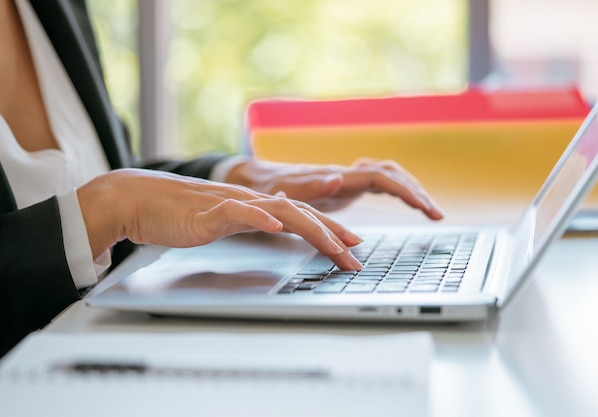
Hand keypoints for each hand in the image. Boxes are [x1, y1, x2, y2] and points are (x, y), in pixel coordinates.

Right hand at [77, 169, 362, 269]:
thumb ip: (250, 220)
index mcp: (255, 206)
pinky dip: (261, 219)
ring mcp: (231, 205)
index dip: (329, 230)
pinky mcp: (209, 212)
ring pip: (281, 213)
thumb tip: (274, 225)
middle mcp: (250, 202)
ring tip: (334, 246)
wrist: (138, 200)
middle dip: (333, 235)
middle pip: (301, 214)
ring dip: (311, 229)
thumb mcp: (223, 219)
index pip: (301, 217)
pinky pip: (240, 213)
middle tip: (356, 255)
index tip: (351, 247)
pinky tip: (277, 228)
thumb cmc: (177, 214)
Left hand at [226, 158, 444, 216]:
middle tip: (436, 214)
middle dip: (416, 192)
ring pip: (390, 176)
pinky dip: (399, 192)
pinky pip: (381, 184)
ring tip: (431, 212)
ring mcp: (349, 179)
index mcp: (338, 177)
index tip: (424, 207)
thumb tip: (338, 179)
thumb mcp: (284, 191)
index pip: (381, 178)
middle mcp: (347, 174)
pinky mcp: (348, 186)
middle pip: (392, 174)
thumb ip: (310, 187)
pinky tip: (409, 203)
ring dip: (412, 191)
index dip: (405, 191)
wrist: (261, 179)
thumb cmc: (270, 187)